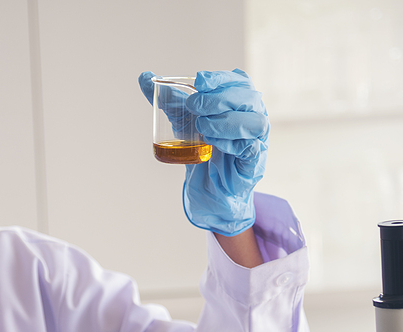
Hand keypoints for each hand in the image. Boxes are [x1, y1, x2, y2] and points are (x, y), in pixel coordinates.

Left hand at [139, 69, 268, 235]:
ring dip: (226, 122)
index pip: (238, 79)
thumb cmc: (202, 144)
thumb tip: (144, 77)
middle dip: (218, 100)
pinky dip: (231, 144)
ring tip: (203, 129)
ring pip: (255, 121)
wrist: (208, 183)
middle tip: (192, 108)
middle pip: (248, 96)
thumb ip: (165, 98)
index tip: (198, 82)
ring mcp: (257, 137)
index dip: (220, 79)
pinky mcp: (255, 159)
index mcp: (239, 98)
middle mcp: (253, 114)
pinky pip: (251, 148)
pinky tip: (214, 145)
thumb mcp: (181, 118)